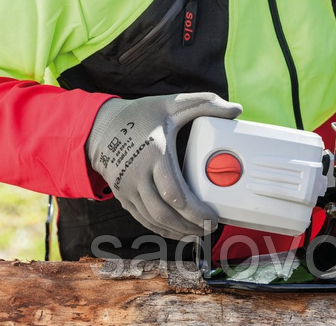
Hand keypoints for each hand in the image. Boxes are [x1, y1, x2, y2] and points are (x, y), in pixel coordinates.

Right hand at [86, 92, 241, 239]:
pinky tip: (177, 231)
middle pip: (164, 212)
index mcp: (154, 154)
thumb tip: (236, 109)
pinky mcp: (123, 196)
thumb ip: (205, 103)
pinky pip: (143, 219)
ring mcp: (128, 188)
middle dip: (189, 225)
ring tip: (198, 232)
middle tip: (210, 227)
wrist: (99, 128)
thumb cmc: (139, 115)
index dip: (194, 210)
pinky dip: (161, 229)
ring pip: (153, 220)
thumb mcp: (171, 104)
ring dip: (177, 231)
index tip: (212, 215)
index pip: (173, 192)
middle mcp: (138, 175)